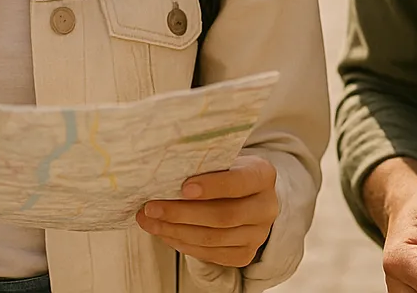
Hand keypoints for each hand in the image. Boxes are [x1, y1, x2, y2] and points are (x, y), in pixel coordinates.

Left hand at [137, 155, 278, 268]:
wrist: (247, 196)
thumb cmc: (228, 172)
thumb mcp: (225, 160)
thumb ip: (205, 165)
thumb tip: (165, 172)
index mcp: (263, 175)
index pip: (240, 182)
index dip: (213, 186)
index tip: (184, 188)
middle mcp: (266, 207)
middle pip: (223, 216)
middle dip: (183, 213)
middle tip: (152, 207)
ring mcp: (258, 234)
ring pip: (213, 238)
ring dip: (176, 231)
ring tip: (150, 221)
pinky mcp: (245, 254)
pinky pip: (211, 254)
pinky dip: (183, 245)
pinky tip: (165, 233)